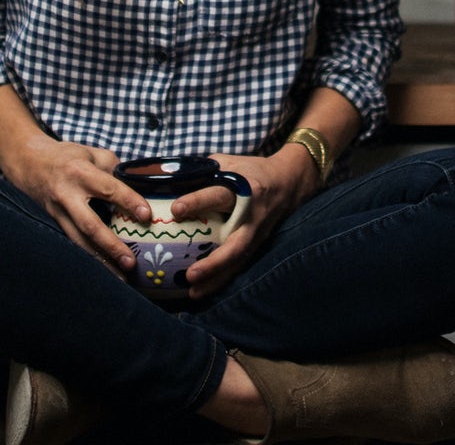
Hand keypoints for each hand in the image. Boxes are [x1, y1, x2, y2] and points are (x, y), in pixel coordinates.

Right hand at [0, 131, 145, 274]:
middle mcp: (66, 195)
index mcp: (80, 172)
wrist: (28, 161)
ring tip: (121, 276)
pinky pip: (73, 242)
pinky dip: (89, 256)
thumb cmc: (66, 156)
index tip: (146, 216)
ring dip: (100, 260)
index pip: (108, 189)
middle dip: (111, 245)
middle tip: (131, 262)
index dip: (128, 201)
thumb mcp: (92, 153)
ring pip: (78, 241)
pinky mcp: (54, 222)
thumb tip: (138, 186)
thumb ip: (114, 168)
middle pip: (90, 225)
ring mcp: (58, 212)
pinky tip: (104, 268)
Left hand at [174, 145, 322, 297]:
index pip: (219, 196)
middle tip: (190, 275)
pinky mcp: (257, 245)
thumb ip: (201, 170)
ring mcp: (256, 234)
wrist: (288, 183)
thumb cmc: (251, 170)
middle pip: (235, 243)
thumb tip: (165, 177)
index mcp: (244, 188)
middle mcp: (252, 216)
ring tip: (193, 293)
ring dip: (217, 279)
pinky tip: (202, 292)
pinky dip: (221, 280)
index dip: (198, 202)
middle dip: (214, 262)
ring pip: (237, 261)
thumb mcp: (228, 162)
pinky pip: (239, 265)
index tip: (176, 210)